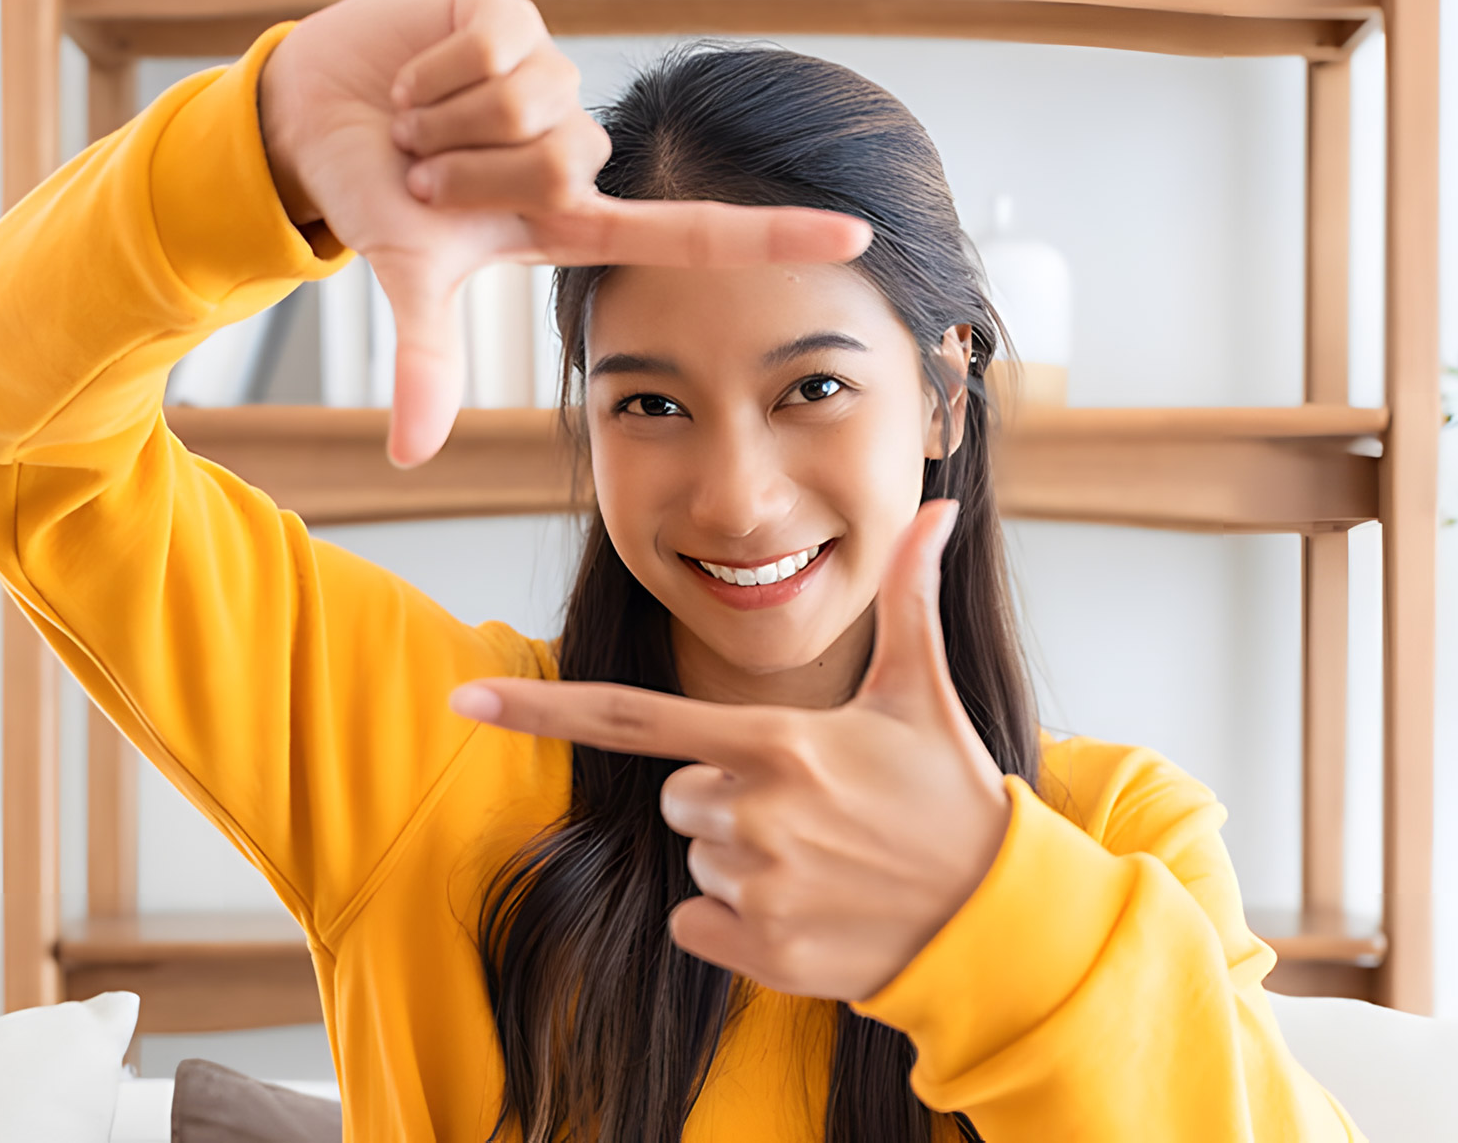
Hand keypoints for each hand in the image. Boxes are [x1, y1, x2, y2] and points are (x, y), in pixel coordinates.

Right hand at [257, 0, 873, 465]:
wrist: (316, 119)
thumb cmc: (377, 200)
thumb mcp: (409, 279)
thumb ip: (425, 362)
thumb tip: (408, 456)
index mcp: (573, 218)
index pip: (694, 232)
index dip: (775, 235)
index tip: (858, 236)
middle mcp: (577, 150)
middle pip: (563, 162)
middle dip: (470, 171)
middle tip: (425, 172)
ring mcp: (553, 83)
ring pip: (530, 104)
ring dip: (446, 121)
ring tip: (418, 123)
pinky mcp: (517, 19)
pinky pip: (494, 50)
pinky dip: (432, 72)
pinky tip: (415, 76)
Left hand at [447, 500, 1010, 1000]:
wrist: (993, 918)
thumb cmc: (951, 794)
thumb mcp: (924, 692)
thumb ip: (909, 597)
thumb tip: (937, 505)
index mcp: (776, 742)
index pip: (632, 717)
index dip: (540, 707)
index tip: (464, 700)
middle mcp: (754, 812)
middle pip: (673, 796)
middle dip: (722, 798)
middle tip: (809, 807)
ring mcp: (756, 887)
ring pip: (691, 859)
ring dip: (738, 859)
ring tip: (821, 858)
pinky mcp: (762, 952)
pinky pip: (697, 924)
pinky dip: (737, 925)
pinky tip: (807, 910)